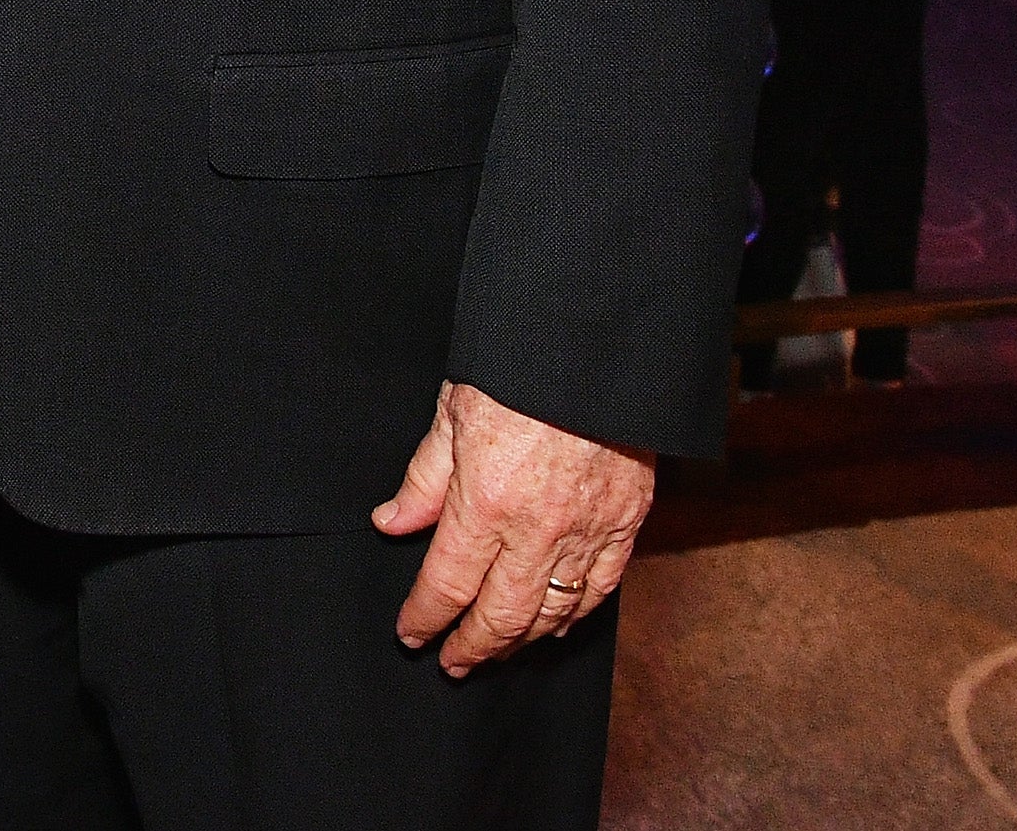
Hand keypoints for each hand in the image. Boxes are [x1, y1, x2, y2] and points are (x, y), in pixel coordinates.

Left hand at [374, 379, 652, 675]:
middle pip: (500, 614)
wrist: (595, 352)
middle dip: (471, 646)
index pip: (448, 584)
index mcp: (485, 504)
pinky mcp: (625, 526)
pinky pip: (600, 590)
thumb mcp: (451, 414)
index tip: (411, 634)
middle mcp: (537, 531)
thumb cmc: (518, 373)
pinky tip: (554, 628)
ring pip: (551, 613)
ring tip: (494, 653)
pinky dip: (574, 618)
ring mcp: (586, 533)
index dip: (426, 617)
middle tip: (451, 663)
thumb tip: (391, 523)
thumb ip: (423, 480)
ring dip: (519, 642)